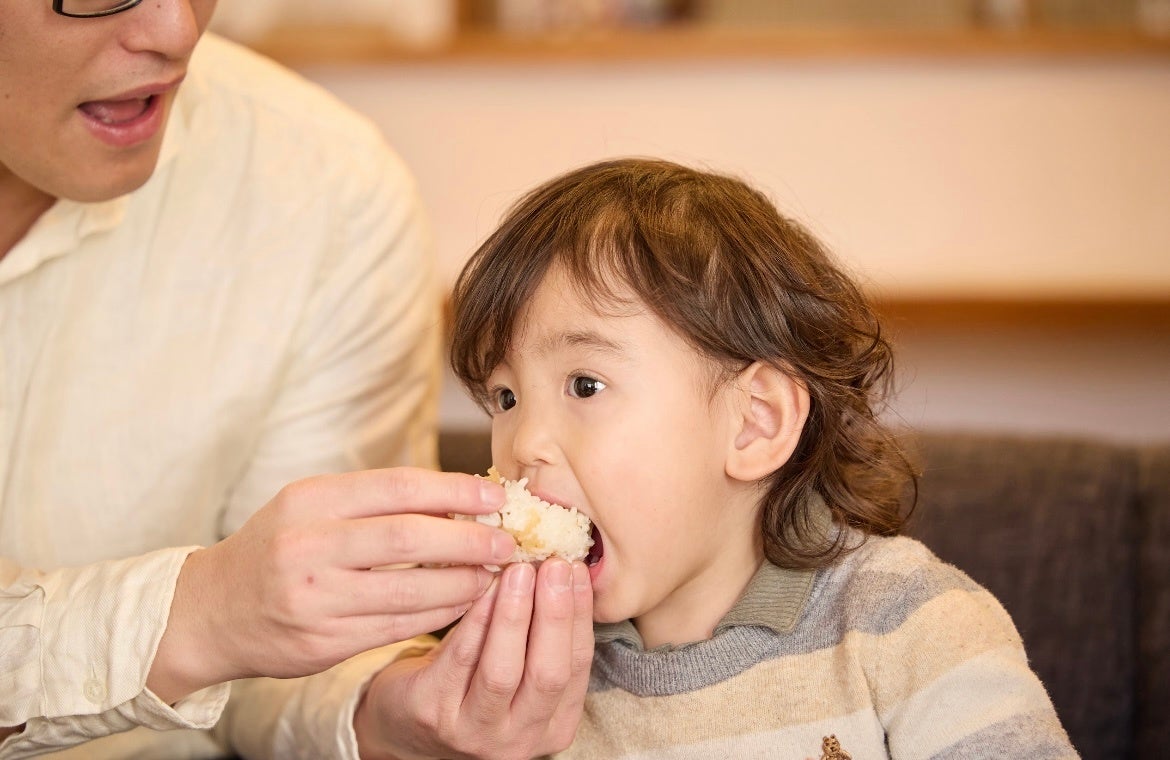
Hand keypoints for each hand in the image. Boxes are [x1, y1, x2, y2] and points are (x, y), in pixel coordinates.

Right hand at [147, 468, 516, 702]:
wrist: (211, 612)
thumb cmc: (276, 548)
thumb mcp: (310, 507)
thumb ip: (373, 501)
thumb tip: (459, 497)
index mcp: (309, 501)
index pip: (398, 487)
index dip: (455, 490)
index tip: (495, 495)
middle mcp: (308, 547)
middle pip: (410, 539)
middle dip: (469, 539)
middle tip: (506, 540)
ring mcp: (314, 599)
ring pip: (411, 591)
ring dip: (464, 583)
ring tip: (494, 574)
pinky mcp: (324, 643)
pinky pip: (398, 627)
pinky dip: (440, 614)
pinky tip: (466, 603)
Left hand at [354, 559, 593, 759]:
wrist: (404, 722)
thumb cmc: (471, 683)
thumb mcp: (517, 670)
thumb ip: (540, 635)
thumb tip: (561, 568)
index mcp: (553, 726)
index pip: (577, 666)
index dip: (578, 614)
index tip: (577, 569)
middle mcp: (519, 740)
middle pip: (548, 675)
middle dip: (555, 615)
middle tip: (555, 566)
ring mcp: (473, 732)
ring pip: (502, 671)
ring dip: (514, 614)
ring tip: (519, 570)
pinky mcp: (432, 714)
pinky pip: (460, 659)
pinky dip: (476, 619)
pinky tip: (482, 587)